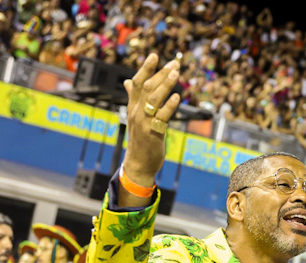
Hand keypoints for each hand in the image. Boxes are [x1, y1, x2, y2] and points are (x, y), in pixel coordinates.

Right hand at [122, 53, 181, 186]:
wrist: (138, 163)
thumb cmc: (140, 139)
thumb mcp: (135, 117)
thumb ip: (133, 98)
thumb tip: (127, 81)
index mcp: (133, 107)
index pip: (136, 82)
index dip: (145, 68)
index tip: (155, 55)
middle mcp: (136, 112)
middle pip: (147, 87)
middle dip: (161, 73)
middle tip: (173, 63)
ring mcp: (144, 122)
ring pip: (154, 99)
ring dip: (165, 85)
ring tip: (176, 74)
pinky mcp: (153, 133)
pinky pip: (162, 117)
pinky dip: (170, 105)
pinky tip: (178, 97)